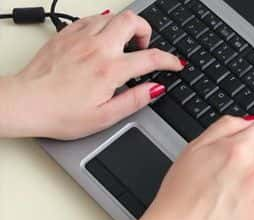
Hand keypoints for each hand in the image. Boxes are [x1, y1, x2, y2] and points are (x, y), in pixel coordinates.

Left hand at [0, 10, 183, 139]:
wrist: (24, 104)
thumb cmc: (59, 114)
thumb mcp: (105, 117)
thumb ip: (134, 100)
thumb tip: (156, 89)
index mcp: (109, 70)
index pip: (150, 57)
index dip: (169, 60)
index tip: (175, 64)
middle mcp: (96, 48)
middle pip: (132, 21)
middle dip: (146, 31)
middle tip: (144, 48)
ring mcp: (79, 38)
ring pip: (112, 16)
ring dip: (124, 27)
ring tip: (123, 45)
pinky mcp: (65, 35)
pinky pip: (91, 18)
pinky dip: (103, 24)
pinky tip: (102, 39)